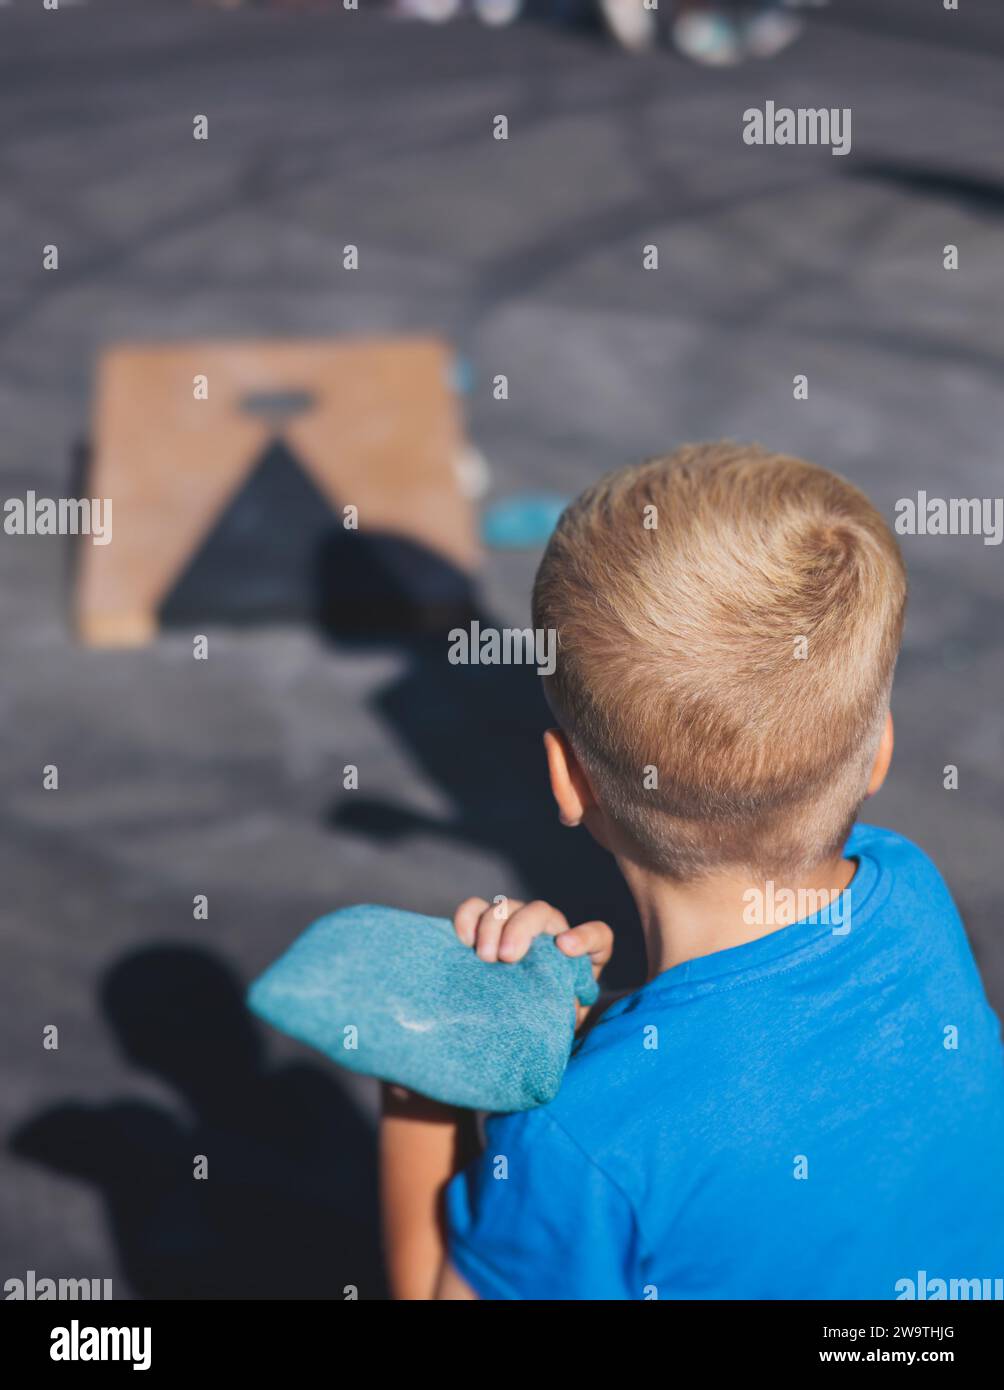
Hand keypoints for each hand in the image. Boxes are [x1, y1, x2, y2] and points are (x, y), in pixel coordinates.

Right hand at [452, 897, 612, 1024]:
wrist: (519, 1018)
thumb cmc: (546, 1017)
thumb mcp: (562, 1018)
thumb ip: (569, 1012)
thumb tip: (565, 1009)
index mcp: (578, 953)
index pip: (596, 936)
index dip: (584, 937)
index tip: (566, 948)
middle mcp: (549, 931)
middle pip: (540, 912)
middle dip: (521, 929)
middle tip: (507, 958)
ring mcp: (516, 924)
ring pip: (507, 907)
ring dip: (492, 926)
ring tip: (484, 957)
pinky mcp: (486, 926)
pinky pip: (475, 908)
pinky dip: (468, 917)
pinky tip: (464, 940)